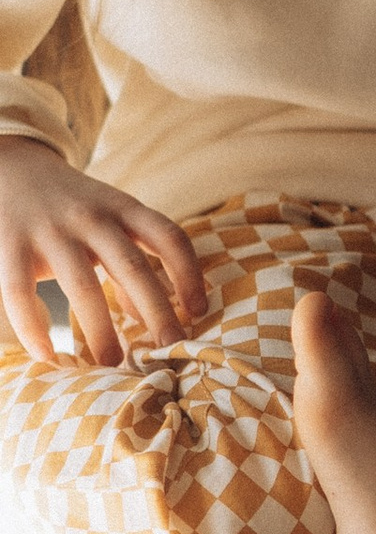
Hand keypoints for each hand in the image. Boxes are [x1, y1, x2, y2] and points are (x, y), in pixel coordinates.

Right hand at [0, 138, 204, 366]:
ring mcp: (51, 230)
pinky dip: (35, 330)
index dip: (189, 274)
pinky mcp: (12, 245)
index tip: (200, 311)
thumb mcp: (110, 220)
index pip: (170, 237)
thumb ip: (132, 260)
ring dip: (101, 329)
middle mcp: (91, 216)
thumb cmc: (72, 207)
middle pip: (133, 267)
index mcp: (124, 208)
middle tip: (170, 349)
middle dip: (157, 311)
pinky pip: (21, 293)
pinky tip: (49, 357)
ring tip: (113, 363)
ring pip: (82, 285)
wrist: (12, 170)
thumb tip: (148, 317)